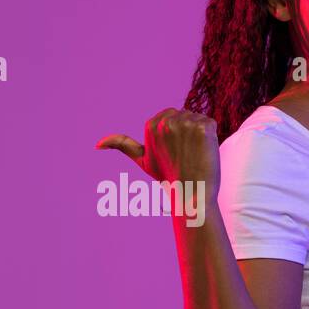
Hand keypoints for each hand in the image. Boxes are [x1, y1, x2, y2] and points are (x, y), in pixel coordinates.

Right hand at [95, 108, 219, 199]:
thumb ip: (121, 145)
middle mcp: (165, 122)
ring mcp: (185, 124)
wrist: (190, 194)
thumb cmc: (168, 178)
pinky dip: (210, 136)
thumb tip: (97, 144)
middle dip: (187, 132)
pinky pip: (209, 123)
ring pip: (197, 119)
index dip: (176, 134)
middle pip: (184, 115)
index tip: (173, 152)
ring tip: (194, 154)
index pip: (171, 116)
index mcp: (150, 125)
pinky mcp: (202, 127)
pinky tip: (204, 151)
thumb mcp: (142, 160)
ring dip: (199, 135)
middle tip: (184, 155)